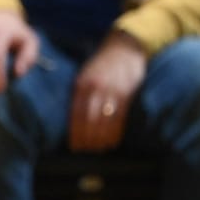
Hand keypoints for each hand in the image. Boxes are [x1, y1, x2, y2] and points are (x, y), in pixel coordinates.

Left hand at [69, 32, 147, 151]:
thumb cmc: (101, 65)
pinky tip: (112, 141)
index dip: (75, 132)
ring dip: (101, 138)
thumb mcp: (85, 75)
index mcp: (82, 84)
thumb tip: (72, 121)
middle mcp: (96, 88)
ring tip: (99, 149)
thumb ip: (79, 94)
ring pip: (105, 121)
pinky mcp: (127, 92)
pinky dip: (115, 132)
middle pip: (90, 120)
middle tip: (86, 151)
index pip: (76, 114)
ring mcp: (112, 90)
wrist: (124, 48)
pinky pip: (120, 117)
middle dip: (87, 139)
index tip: (74, 146)